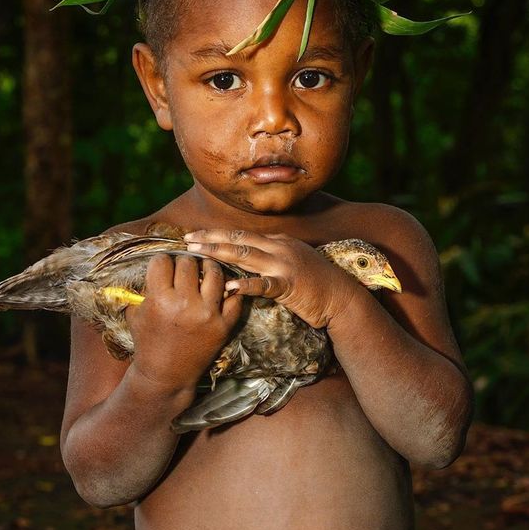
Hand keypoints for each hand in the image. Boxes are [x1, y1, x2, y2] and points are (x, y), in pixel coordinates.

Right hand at [125, 254, 242, 389]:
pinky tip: (220, 290)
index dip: (161, 261)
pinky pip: (234, 296)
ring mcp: (207, 314)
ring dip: (208, 268)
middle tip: (183, 270)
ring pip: (214, 272)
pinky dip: (228, 290)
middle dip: (184, 262)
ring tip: (204, 272)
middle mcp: (185, 304)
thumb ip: (143, 288)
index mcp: (159, 300)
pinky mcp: (224, 325)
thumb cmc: (148, 343)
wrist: (166, 376)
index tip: (163, 267)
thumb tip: (156, 264)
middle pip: (189, 262)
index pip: (163, 261)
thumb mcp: (136, 314)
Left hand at [184, 230, 362, 328]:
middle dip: (211, 238)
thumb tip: (245, 257)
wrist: (342, 296)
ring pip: (246, 255)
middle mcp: (279, 247)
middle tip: (187, 239)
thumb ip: (269, 257)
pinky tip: (229, 287)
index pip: (241, 234)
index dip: (216, 234)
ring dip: (219, 253)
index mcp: (278, 241)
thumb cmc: (316, 282)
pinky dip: (245, 285)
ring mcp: (284, 265)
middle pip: (238, 238)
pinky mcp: (290, 285)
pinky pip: (264, 284)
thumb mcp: (291, 261)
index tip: (194, 235)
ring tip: (198, 253)